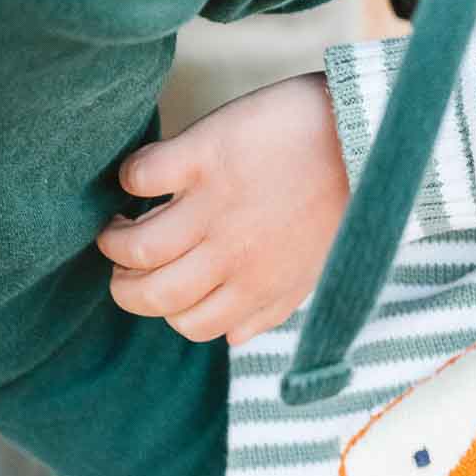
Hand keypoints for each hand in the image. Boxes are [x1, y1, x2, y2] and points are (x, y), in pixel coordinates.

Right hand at [98, 71, 349, 345]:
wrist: (361, 136)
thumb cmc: (333, 204)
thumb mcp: (308, 272)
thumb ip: (268, 308)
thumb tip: (232, 339)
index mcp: (256, 287)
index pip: (189, 326)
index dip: (166, 310)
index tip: (160, 284)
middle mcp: (233, 255)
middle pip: (154, 295)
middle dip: (125, 285)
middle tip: (121, 261)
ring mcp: (217, 206)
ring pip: (138, 246)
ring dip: (115, 237)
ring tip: (117, 221)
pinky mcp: (206, 154)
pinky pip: (143, 177)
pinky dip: (130, 178)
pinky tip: (140, 175)